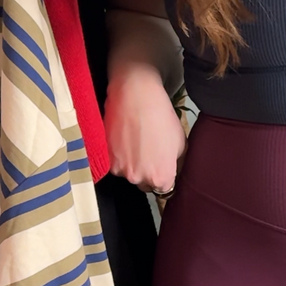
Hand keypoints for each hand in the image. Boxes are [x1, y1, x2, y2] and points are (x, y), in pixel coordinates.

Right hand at [104, 66, 187, 194]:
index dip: (163, 176)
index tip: (161, 165)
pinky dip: (117, 155)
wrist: (134, 96)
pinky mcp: (104, 158)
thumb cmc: (161, 116)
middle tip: (147, 150)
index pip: (163, 189)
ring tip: (134, 141)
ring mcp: (119, 170)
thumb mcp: (180, 142)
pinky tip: (123, 139)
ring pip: (127, 173)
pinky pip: (113, 163)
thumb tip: (174, 172)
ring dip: (130, 163)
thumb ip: (177, 164)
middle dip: (146, 171)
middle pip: (143, 183)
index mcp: (161, 178)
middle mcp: (139, 179)